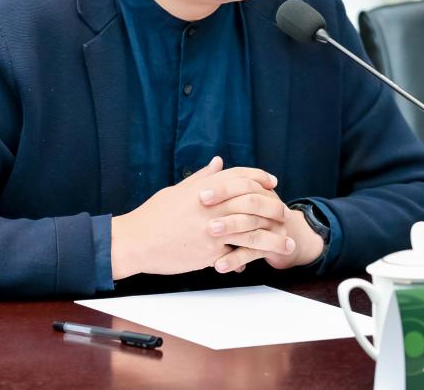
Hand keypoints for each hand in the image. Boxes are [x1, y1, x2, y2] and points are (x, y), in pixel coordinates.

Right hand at [110, 157, 288, 279]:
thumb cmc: (153, 215)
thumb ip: (202, 178)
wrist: (135, 241)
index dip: (259, 177)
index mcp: (204, 188)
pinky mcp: (209, 253)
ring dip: (273, 239)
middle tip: (285, 214)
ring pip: (252, 232)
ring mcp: (212, 231)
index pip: (240, 176)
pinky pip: (236, 256)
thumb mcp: (177, 191)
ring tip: (287, 245)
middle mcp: (212, 207)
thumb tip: (218, 162)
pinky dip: (249, 258)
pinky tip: (260, 261)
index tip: (272, 182)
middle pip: (253, 202)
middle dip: (273, 208)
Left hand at [205, 193, 325, 272]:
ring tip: (210, 232)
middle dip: (225, 203)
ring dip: (230, 228)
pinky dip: (235, 259)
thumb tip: (215, 160)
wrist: (287, 243)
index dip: (222, 187)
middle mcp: (270, 204)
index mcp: (261, 190)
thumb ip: (227, 183)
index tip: (201, 193)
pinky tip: (218, 265)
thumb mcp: (243, 200)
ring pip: (251, 224)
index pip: (243, 182)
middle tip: (203, 207)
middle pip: (249, 200)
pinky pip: (253, 252)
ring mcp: (273, 225)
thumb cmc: (256, 218)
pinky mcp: (274, 246)